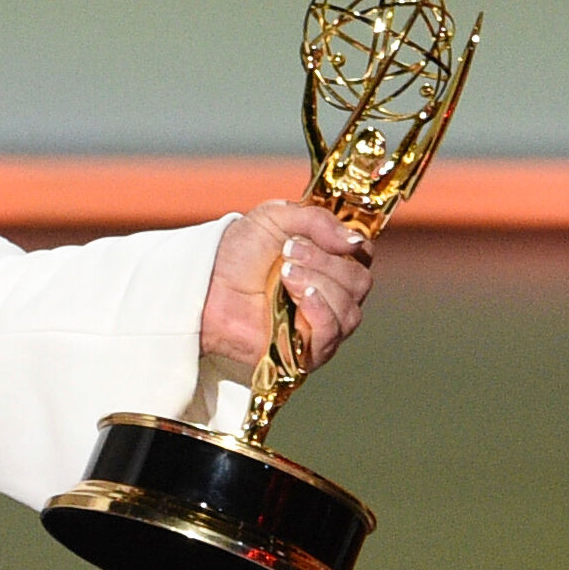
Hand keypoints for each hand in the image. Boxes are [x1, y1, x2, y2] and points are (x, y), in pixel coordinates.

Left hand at [200, 201, 374, 373]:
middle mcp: (332, 295)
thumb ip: (317, 220)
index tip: (313, 234)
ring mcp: (321, 324)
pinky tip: (300, 297)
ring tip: (285, 273)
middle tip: (289, 252)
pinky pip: (332, 334)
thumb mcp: (275, 219)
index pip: (363, 255)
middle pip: (359, 282)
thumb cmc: (237, 253)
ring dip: (319, 284)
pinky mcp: (306, 350)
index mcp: (330, 262)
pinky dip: (321, 311)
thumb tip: (355, 241)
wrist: (204, 286)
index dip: (348, 244)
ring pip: (349, 309)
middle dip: (326, 263)